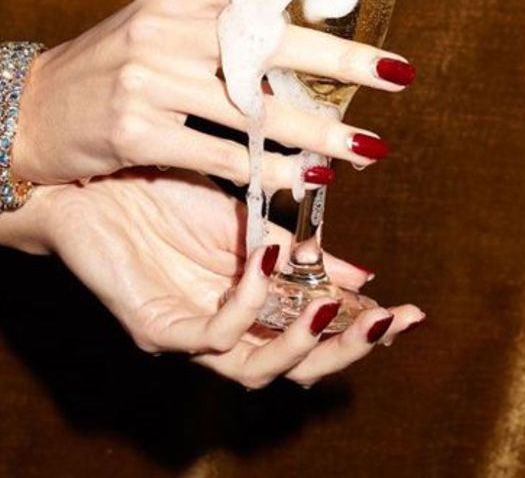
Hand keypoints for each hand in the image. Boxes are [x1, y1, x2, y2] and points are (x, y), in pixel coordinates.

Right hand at [13, 0, 415, 186]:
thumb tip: (289, 23)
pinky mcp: (137, 133)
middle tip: (396, 74)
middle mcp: (166, 31)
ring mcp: (150, 81)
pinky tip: (304, 181)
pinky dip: (267, 172)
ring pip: (254, 111)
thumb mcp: (157, 24)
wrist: (31, 110)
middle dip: (341, 62)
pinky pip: (220, 156)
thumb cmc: (110, 66)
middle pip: (269, 43)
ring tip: (368, 149)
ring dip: (319, 135)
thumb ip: (214, 21)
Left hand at [48, 170, 424, 387]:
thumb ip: (297, 248)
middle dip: (347, 351)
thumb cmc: (163, 191)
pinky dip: (250, 302)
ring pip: (256, 371)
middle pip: (294, 370)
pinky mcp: (154, 325)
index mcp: (248, 304)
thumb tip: (360, 273)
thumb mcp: (245, 216)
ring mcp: (189, 333)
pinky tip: (271, 261)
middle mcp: (222, 329)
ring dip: (303, 343)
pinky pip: (211, 334)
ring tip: (335, 309)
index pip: (314, 334)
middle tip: (391, 324)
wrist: (92, 175)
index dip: (361, 330)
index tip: (408, 312)